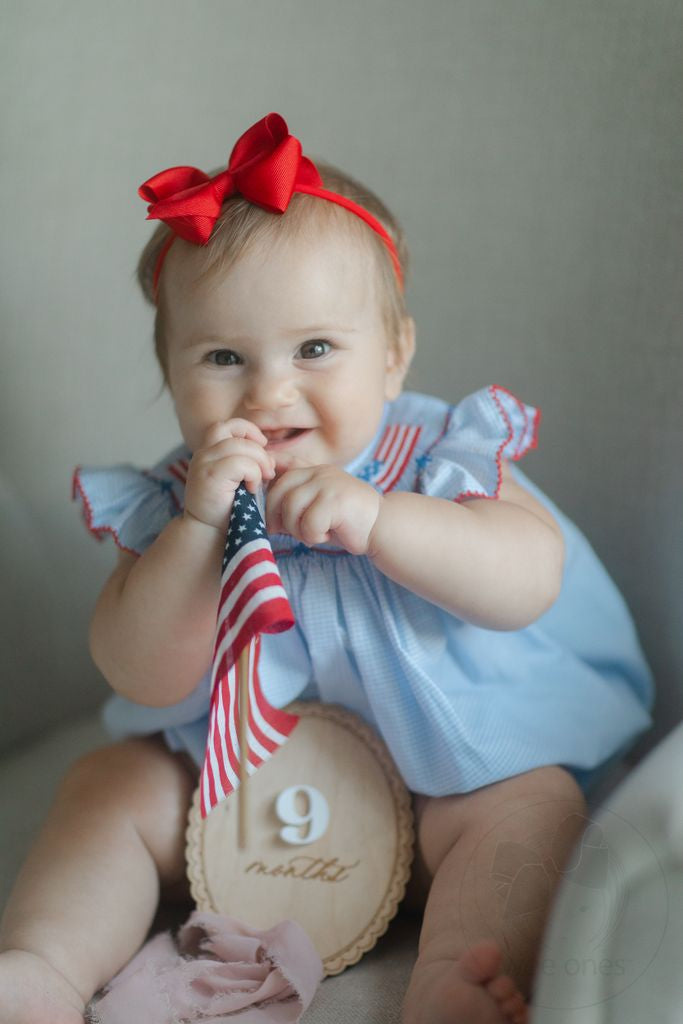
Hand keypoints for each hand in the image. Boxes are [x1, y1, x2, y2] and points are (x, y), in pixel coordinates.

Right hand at [183, 420, 275, 531]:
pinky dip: (252, 474)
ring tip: (260, 481)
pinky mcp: (209, 477)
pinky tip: (252, 489)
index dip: (247, 430)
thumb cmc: (231, 512)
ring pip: (238, 445)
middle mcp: (203, 455)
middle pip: (232, 429)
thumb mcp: (242, 482)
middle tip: (268, 472)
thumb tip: (272, 458)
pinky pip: (239, 462)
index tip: (262, 448)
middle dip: (258, 448)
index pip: (227, 425)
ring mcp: (203, 464)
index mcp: (209, 453)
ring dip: (258, 462)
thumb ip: (253, 464)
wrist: (211, 536)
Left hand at [265, 461, 381, 554]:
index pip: (279, 470)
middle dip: (275, 516)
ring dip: (297, 529)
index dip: (267, 490)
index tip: (270, 510)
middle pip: (278, 490)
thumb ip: (294, 504)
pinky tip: (327, 535)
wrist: (383, 527)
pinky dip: (313, 536)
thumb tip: (267, 516)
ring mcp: (328, 484)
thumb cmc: (346, 522)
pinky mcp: (336, 500)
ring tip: (313, 534)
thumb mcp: (317, 507)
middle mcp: (319, 472)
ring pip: (290, 507)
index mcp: (313, 471)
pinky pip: (308, 523)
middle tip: (284, 531)